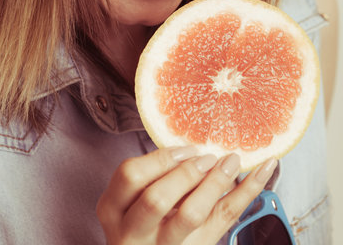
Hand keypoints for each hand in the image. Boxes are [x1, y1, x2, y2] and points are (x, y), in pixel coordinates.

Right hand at [96, 146, 276, 244]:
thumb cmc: (141, 219)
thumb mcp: (130, 198)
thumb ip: (151, 175)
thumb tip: (191, 144)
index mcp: (114, 209)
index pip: (130, 175)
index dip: (159, 158)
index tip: (183, 149)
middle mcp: (132, 232)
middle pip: (157, 198)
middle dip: (185, 173)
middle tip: (206, 157)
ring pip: (190, 213)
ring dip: (215, 182)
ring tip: (231, 161)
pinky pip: (225, 218)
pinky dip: (248, 190)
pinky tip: (264, 169)